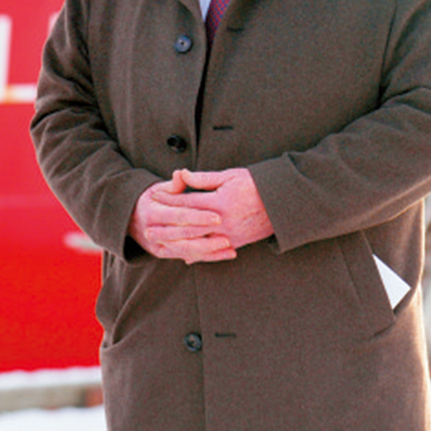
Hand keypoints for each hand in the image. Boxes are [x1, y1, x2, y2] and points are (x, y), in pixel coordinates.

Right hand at [128, 178, 232, 263]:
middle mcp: (151, 231)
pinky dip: (206, 257)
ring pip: (184, 250)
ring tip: (228, 246)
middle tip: (226, 237)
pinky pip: (185, 256)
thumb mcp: (158, 188)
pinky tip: (224, 254)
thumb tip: (182, 174)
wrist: (130, 217)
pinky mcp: (161, 253)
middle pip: (182, 236)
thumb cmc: (152, 199)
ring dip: (207, 250)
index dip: (198, 217)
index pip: (178, 216)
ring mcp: (156, 245)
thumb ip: (174, 185)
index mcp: (152, 212)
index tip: (217, 217)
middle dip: (205, 237)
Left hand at [151, 168, 273, 252]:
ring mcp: (229, 235)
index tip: (153, 197)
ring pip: (198, 243)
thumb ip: (203, 178)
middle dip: (166, 227)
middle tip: (146, 228)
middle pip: (188, 226)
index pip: (187, 202)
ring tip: (160, 244)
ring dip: (178, 245)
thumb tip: (180, 174)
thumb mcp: (230, 176)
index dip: (168, 199)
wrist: (283, 204)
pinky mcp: (236, 243)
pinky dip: (197, 254)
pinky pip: (212, 252)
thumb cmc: (256, 185)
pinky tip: (184, 256)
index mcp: (220, 202)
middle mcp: (223, 222)